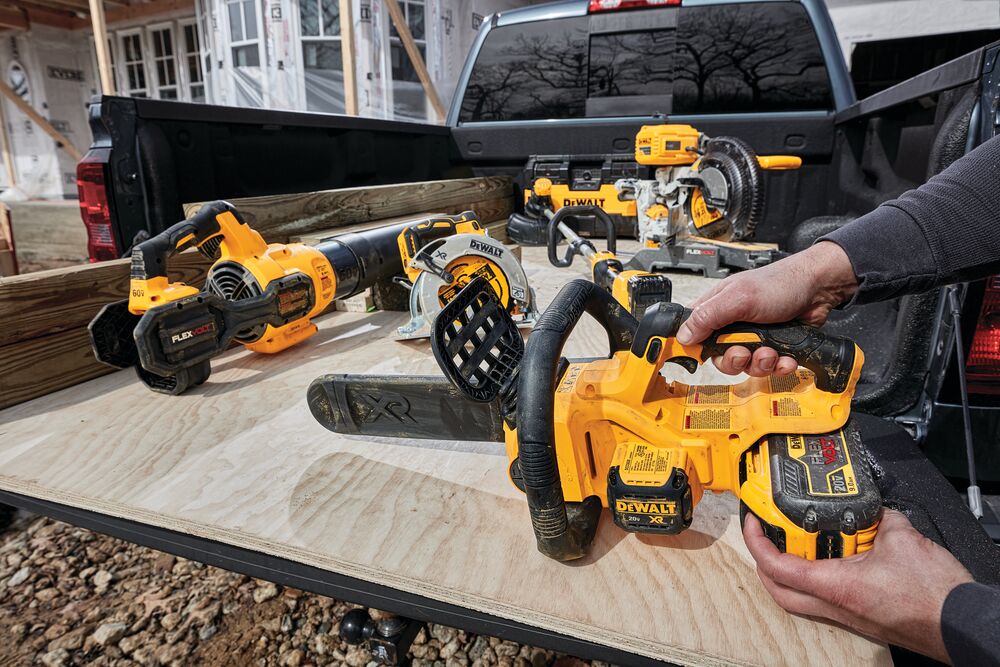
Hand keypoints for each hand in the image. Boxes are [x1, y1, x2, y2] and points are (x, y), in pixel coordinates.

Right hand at [676, 241, 857, 375]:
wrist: (819, 289)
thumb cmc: (780, 284)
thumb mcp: (739, 298)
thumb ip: (709, 317)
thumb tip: (683, 336)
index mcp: (717, 309)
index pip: (694, 333)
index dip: (695, 348)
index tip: (702, 357)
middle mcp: (733, 325)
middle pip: (720, 358)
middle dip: (735, 360)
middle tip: (745, 352)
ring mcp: (754, 338)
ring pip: (746, 366)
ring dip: (760, 364)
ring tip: (772, 352)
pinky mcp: (773, 347)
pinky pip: (769, 368)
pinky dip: (779, 366)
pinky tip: (786, 358)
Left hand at [744, 509, 972, 662]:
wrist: (960, 623)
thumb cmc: (934, 596)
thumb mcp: (903, 539)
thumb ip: (880, 518)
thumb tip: (875, 511)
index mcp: (836, 585)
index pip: (777, 566)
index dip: (757, 542)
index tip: (753, 523)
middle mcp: (836, 605)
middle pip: (779, 590)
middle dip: (763, 563)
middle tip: (765, 537)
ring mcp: (847, 615)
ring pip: (800, 598)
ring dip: (789, 572)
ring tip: (795, 544)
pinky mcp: (862, 617)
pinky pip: (825, 598)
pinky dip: (818, 577)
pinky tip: (833, 558)